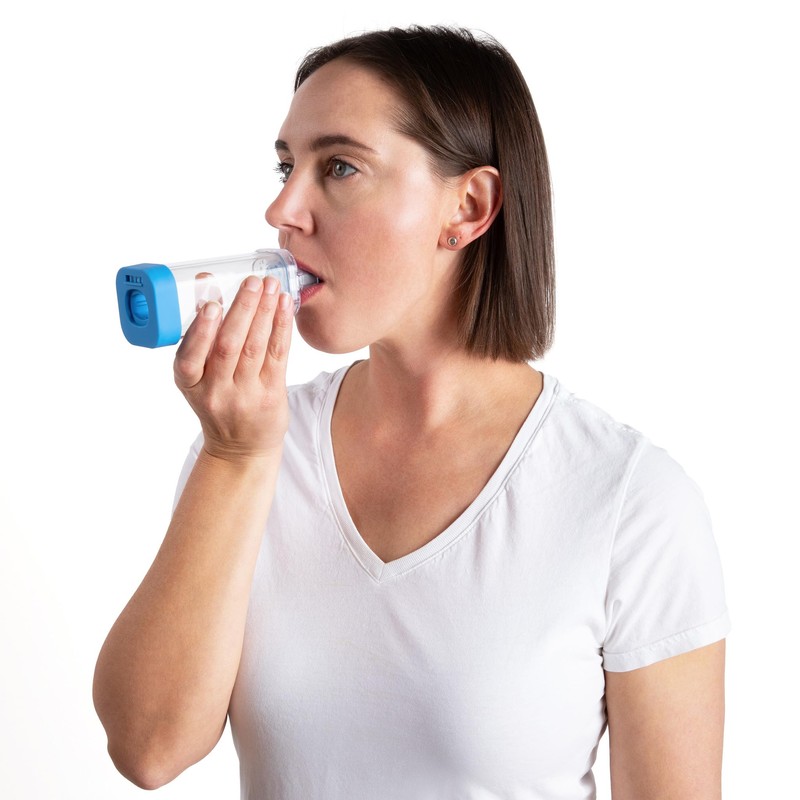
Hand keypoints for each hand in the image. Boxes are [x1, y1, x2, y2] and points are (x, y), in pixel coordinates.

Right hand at [174, 275, 293, 461]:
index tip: (211, 304)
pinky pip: (278, 355)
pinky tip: (285, 305)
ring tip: (271, 286)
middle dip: (242, 310)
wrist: (241, 448)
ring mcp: (245, 395)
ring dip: (265, 312)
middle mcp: (215, 392)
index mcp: (189, 384)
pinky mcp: (271, 395)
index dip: (201, 331)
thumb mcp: (198, 376)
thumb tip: (207, 284)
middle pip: (228, 347)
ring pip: (255, 348)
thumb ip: (202, 335)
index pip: (189, 358)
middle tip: (253, 282)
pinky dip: (281, 327)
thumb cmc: (218, 402)